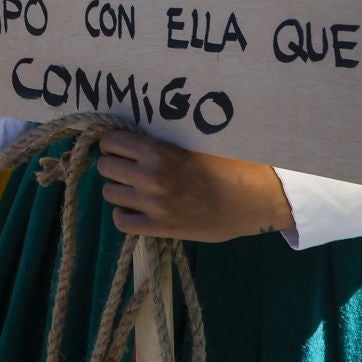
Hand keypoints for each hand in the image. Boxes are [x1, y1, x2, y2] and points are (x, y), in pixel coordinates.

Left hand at [94, 130, 293, 242]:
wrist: (255, 199)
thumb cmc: (229, 164)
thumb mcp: (196, 141)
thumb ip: (163, 140)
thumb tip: (133, 133)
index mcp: (159, 152)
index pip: (111, 142)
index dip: (114, 143)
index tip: (122, 147)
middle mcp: (151, 178)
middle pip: (106, 167)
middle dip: (115, 164)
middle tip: (130, 167)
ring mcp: (154, 205)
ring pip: (110, 193)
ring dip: (120, 189)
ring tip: (135, 187)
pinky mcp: (162, 228)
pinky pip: (122, 222)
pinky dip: (125, 214)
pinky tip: (136, 208)